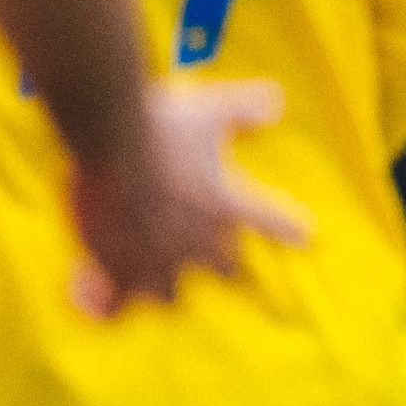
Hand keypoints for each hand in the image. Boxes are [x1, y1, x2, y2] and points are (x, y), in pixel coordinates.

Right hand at [67, 78, 305, 316]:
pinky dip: (107, 305)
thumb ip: (246, 107)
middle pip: (226, 269)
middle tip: (221, 262)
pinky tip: (98, 304)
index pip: (273, 223)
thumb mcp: (210, 109)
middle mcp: (198, 242)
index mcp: (227, 206)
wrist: (108, 138)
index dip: (289, 228)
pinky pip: (114, 305)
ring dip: (166, 287)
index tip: (306, 236)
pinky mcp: (116, 268)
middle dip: (224, 265)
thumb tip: (275, 100)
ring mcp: (156, 260)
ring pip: (171, 294)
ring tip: (156, 283)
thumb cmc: (160, 123)